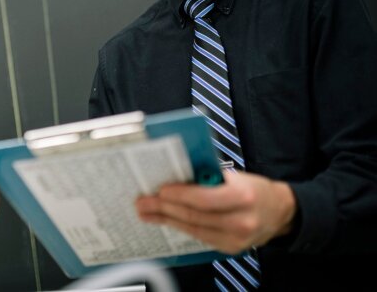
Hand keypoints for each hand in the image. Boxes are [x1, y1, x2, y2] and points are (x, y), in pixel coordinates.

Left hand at [135, 170, 295, 254]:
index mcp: (243, 196)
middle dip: (164, 208)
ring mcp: (236, 239)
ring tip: (147, 212)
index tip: (160, 190)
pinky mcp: (230, 249)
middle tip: (144, 202)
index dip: (180, 195)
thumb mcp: (235, 177)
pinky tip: (166, 221)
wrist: (279, 212)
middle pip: (194, 216)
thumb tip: (175, 174)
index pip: (204, 198)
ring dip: (166, 220)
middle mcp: (241, 220)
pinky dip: (181, 227)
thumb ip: (208, 178)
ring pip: (193, 229)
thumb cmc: (253, 188)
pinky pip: (199, 237)